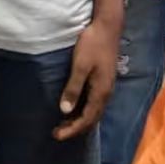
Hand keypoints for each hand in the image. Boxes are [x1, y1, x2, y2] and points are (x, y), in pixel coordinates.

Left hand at [54, 19, 118, 141]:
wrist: (108, 27)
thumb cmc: (92, 44)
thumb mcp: (80, 65)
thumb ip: (73, 88)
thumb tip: (65, 111)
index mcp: (100, 93)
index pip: (86, 120)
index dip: (72, 130)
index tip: (57, 136)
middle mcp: (105, 94)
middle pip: (91, 119)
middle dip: (75, 128)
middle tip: (57, 133)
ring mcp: (106, 87)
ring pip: (94, 112)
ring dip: (79, 120)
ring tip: (64, 123)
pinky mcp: (104, 80)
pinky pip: (94, 103)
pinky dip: (84, 110)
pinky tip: (75, 107)